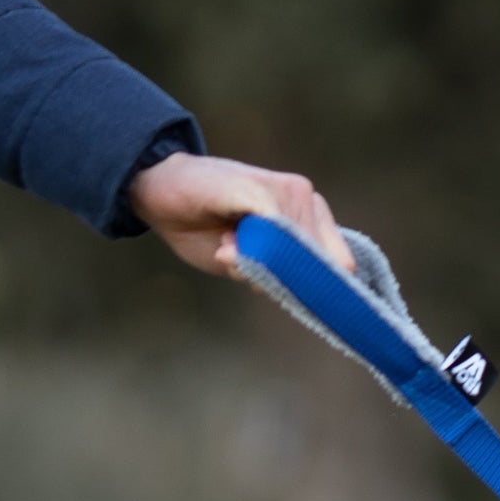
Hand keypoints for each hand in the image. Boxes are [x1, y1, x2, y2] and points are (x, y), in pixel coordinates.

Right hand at [126, 150, 352, 281]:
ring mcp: (289, 192)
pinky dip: (251, 250)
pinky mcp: (264, 189)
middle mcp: (306, 201)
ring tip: (228, 241)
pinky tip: (227, 242)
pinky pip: (277, 236)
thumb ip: (272, 276)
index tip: (310, 312)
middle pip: (319, 266)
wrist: (160, 188)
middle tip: (237, 256)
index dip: (326, 292)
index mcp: (308, 219)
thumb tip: (298, 291)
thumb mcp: (243, 262)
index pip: (339, 264)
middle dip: (281, 278)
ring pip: (296, 254)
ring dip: (259, 262)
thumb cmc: (203, 226)